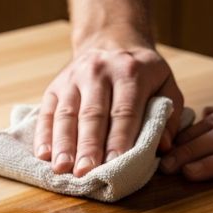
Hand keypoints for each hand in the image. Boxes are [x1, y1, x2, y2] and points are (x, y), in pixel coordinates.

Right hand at [34, 33, 183, 176]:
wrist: (110, 40)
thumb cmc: (142, 72)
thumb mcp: (165, 84)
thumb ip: (169, 114)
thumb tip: (163, 146)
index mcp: (130, 73)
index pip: (124, 111)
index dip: (119, 139)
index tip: (115, 163)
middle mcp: (98, 72)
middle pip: (92, 114)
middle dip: (88, 146)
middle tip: (85, 172)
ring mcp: (73, 78)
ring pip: (66, 114)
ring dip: (63, 144)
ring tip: (61, 168)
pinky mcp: (55, 86)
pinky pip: (47, 112)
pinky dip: (44, 135)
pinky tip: (43, 155)